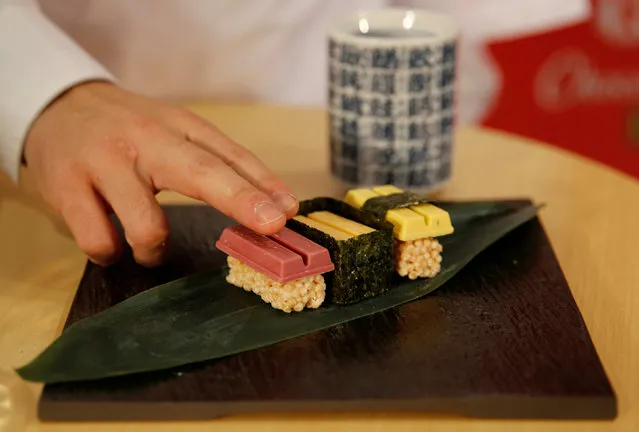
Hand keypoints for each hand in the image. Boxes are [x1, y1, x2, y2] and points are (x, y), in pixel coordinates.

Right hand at [24, 81, 297, 266]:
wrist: (56, 108)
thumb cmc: (129, 131)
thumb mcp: (174, 133)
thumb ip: (217, 165)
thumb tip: (273, 206)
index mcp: (179, 127)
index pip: (230, 156)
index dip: (263, 186)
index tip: (289, 212)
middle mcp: (146, 141)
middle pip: (200, 172)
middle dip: (241, 201)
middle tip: (271, 227)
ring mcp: (105, 163)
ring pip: (146, 225)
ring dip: (154, 250)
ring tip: (149, 247)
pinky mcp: (66, 187)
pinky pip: (99, 240)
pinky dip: (110, 253)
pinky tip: (111, 244)